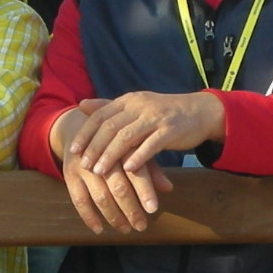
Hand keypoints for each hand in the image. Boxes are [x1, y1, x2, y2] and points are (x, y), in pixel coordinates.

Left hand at [50, 93, 220, 234]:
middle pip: (110, 127)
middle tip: (84, 165)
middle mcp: (140, 106)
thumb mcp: (135, 107)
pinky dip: (138, 157)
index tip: (73, 150)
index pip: (100, 115)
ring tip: (100, 171)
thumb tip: (81, 105)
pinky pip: (151, 144)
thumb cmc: (163, 114)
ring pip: (127, 136)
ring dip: (111, 155)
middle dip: (95, 147)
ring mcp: (156, 117)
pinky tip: (127, 169)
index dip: (85, 133)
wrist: (199, 112)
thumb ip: (109, 108)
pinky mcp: (170, 130)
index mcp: (129, 100)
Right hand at [53, 101, 177, 233]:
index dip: (145, 191)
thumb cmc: (115, 143)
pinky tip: (100, 229)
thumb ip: (151, 168)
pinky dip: (89, 217)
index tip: (153, 209)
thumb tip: (168, 188)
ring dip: (113, 216)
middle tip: (141, 226)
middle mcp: (102, 156)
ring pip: (100, 196)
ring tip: (126, 229)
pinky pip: (78, 200)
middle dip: (131, 210)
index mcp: (122, 147)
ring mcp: (84, 166)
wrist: (79, 128)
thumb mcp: (134, 148)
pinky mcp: (69, 175)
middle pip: (118, 187)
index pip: (136, 171)